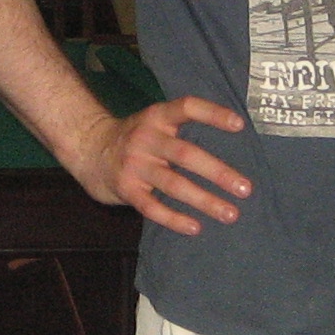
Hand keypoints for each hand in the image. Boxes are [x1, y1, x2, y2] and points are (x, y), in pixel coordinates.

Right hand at [78, 97, 252, 235]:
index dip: (212, 114)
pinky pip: (152, 208)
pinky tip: (195, 227)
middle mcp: (146, 138)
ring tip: (230, 213)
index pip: (186, 107)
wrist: (89, 149)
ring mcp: (134, 165)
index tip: (240, 124)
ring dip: (204, 200)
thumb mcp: (154, 121)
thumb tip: (233, 136)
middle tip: (245, 188)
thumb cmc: (136, 137)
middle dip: (217, 172)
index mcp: (157, 117)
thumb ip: (182, 127)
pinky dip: (174, 219)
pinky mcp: (126, 189)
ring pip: (173, 184)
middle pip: (185, 154)